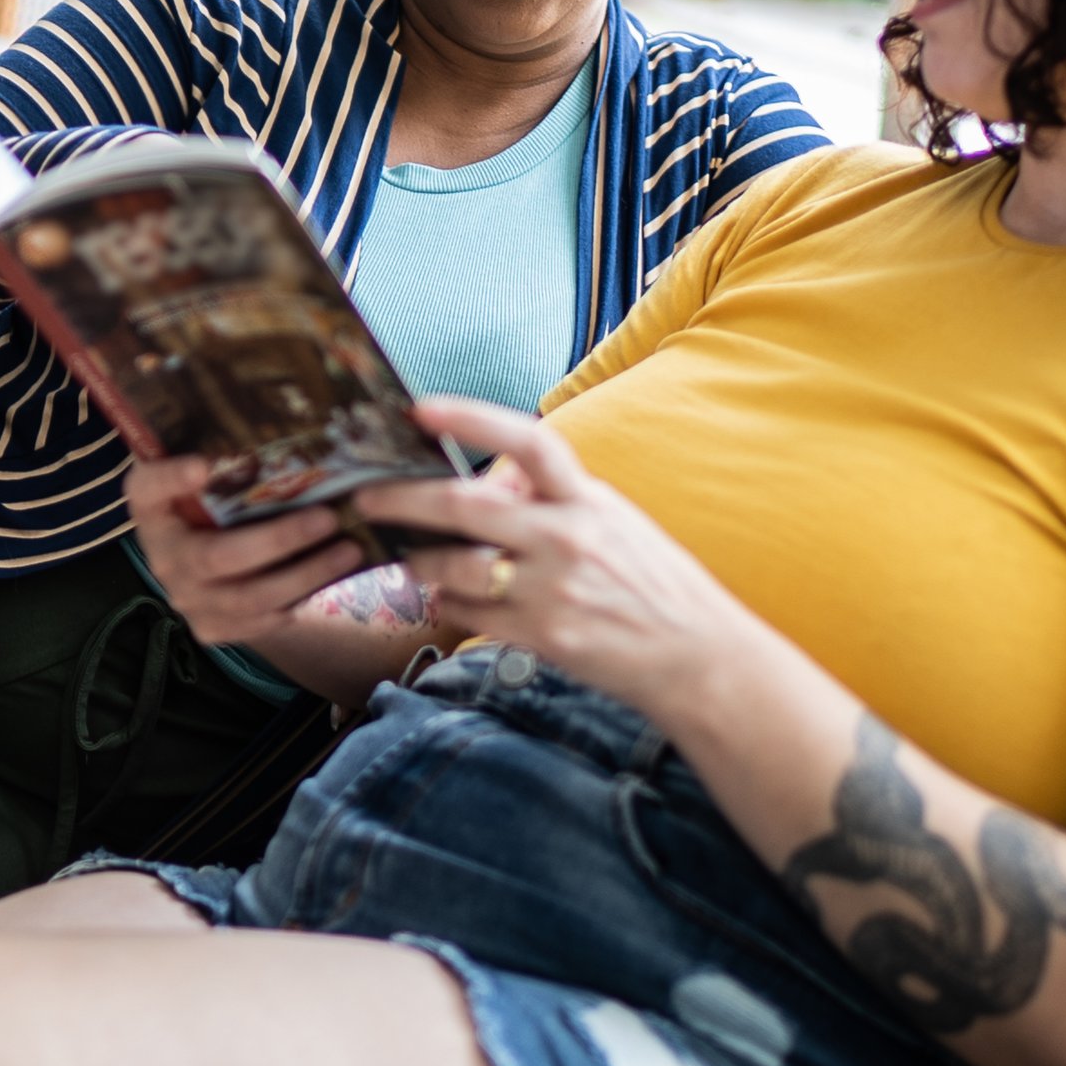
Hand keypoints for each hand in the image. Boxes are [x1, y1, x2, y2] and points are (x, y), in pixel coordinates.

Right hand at [123, 453, 372, 648]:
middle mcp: (162, 558)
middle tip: (328, 518)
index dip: (172, 480)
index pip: (148, 490)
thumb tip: (222, 456)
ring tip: (349, 551)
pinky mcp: (213, 629)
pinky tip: (332, 577)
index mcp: (151, 508)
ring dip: (305, 575)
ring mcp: (188, 600)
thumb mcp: (198, 470)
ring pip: (249, 598)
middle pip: (219, 556)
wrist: (196, 558)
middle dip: (279, 539)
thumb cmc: (206, 500)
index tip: (203, 466)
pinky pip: (261, 621)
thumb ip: (213, 454)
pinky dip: (300, 599)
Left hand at [354, 398, 771, 715]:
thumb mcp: (613, 521)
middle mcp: (567, 538)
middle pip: (465, 506)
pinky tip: (443, 600)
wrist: (698, 657)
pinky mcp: (542, 636)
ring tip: (405, 558)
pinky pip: (470, 614)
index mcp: (588, 499)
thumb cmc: (652, 583)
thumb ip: (554, 497)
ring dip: (418, 562)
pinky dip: (446, 604)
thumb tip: (493, 477)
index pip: (527, 442)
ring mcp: (552, 590)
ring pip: (456, 567)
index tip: (421, 408)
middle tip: (366, 496)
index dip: (471, 418)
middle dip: (403, 499)